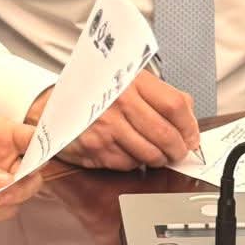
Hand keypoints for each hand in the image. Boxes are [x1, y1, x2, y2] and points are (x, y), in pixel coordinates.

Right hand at [32, 70, 201, 171]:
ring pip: (150, 154)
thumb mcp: (128, 82)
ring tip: (157, 154)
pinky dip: (136, 163)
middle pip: (166, 134)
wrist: (52, 106)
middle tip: (179, 152)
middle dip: (178, 150)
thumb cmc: (96, 95)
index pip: (175, 105)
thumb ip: (161, 96)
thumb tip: (190, 123)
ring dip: (159, 159)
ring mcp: (106, 127)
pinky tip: (130, 152)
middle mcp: (118, 101)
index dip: (190, 126)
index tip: (192, 137)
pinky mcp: (96, 148)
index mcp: (131, 80)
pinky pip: (130, 164)